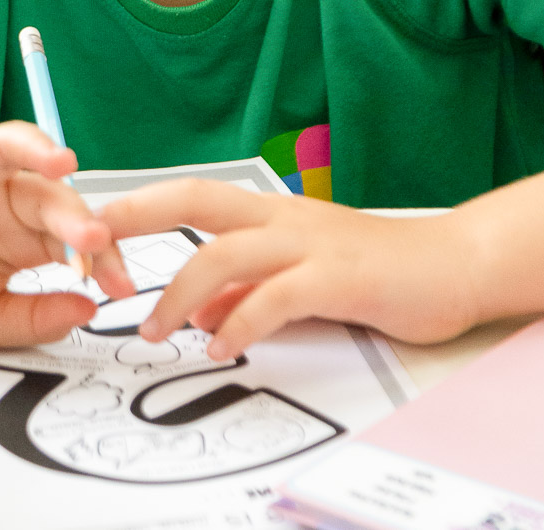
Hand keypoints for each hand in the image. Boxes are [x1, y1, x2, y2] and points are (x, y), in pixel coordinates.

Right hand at [0, 111, 133, 345]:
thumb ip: (33, 317)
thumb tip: (89, 308)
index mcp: (24, 234)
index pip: (75, 234)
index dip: (103, 256)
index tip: (121, 285)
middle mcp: (0, 197)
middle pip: (50, 193)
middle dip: (76, 216)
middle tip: (97, 240)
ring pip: (8, 147)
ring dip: (36, 148)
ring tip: (60, 161)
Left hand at [102, 180, 480, 357]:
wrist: (452, 264)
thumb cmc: (375, 270)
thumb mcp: (299, 278)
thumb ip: (248, 290)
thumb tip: (200, 314)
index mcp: (269, 213)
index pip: (192, 197)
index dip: (141, 206)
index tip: (96, 225)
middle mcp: (282, 217)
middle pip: (196, 200)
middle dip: (138, 215)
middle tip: (91, 243)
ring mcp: (309, 243)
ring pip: (226, 252)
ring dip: (181, 292)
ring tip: (154, 328)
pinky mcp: (337, 276)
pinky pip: (277, 295)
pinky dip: (243, 321)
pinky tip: (223, 346)